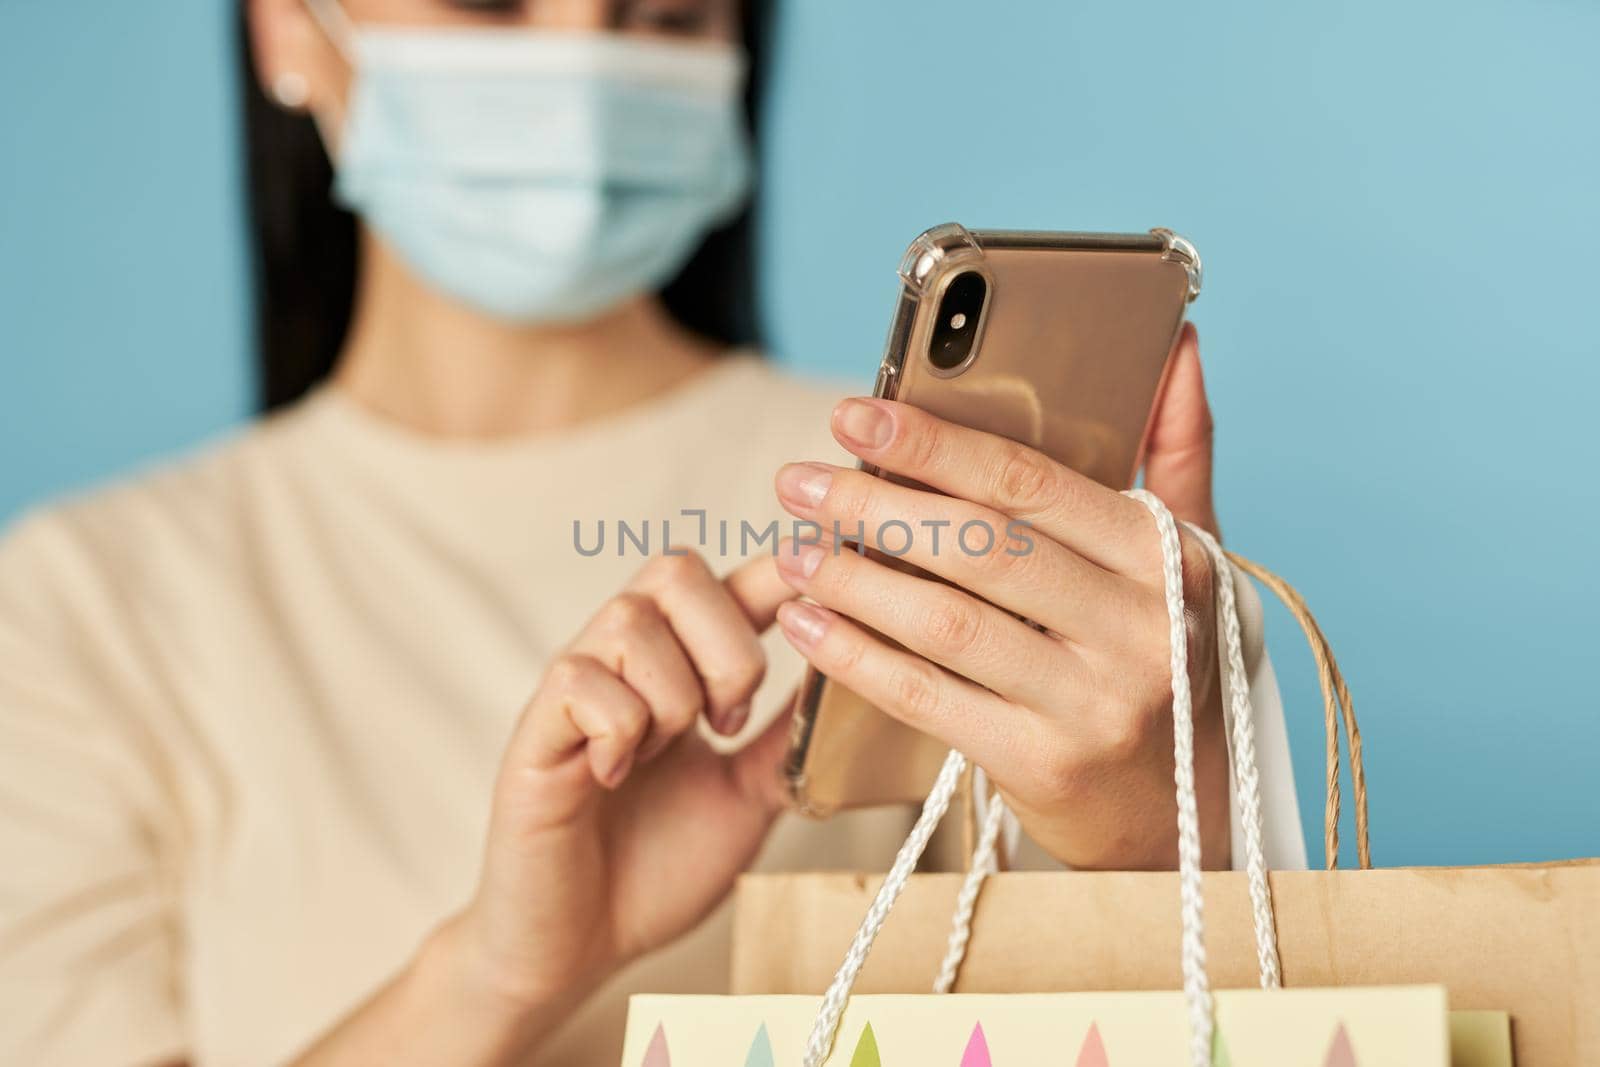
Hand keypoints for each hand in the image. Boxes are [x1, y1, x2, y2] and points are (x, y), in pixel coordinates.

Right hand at [448, 551, 796, 1023]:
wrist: (581, 946)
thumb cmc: (657, 867)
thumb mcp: (748, 794)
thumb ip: (786, 735)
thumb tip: (849, 677)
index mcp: (679, 666)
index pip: (733, 581)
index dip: (783, 571)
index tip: (829, 583)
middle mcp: (622, 661)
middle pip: (676, 570)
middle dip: (727, 645)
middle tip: (727, 724)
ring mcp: (573, 690)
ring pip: (630, 621)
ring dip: (672, 696)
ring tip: (663, 755)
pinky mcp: (533, 732)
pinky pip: (579, 680)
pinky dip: (619, 729)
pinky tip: (616, 777)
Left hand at [771, 325, 1230, 869]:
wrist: (1183, 804)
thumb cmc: (1166, 653)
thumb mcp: (1194, 554)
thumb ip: (1180, 444)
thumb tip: (1176, 337)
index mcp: (1168, 557)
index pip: (1031, 483)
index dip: (934, 444)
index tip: (853, 413)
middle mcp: (1138, 629)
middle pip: (980, 547)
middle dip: (874, 507)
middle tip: (797, 482)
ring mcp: (1092, 703)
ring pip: (946, 623)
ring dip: (853, 580)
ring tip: (791, 549)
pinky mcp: (1042, 765)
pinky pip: (928, 699)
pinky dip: (856, 658)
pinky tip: (806, 624)